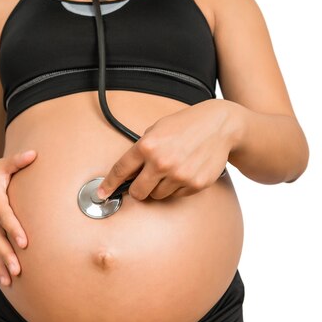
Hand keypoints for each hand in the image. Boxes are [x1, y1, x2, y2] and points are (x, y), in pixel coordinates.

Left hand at [96, 101, 237, 200]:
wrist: (219, 126)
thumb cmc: (186, 125)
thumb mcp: (157, 129)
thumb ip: (142, 149)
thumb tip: (128, 172)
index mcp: (148, 146)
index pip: (121, 170)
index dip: (109, 184)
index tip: (102, 193)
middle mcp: (161, 162)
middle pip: (138, 192)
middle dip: (138, 189)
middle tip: (145, 181)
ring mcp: (179, 175)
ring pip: (157, 196)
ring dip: (159, 188)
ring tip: (170, 170)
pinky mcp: (194, 184)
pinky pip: (177, 195)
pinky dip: (177, 187)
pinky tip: (184, 171)